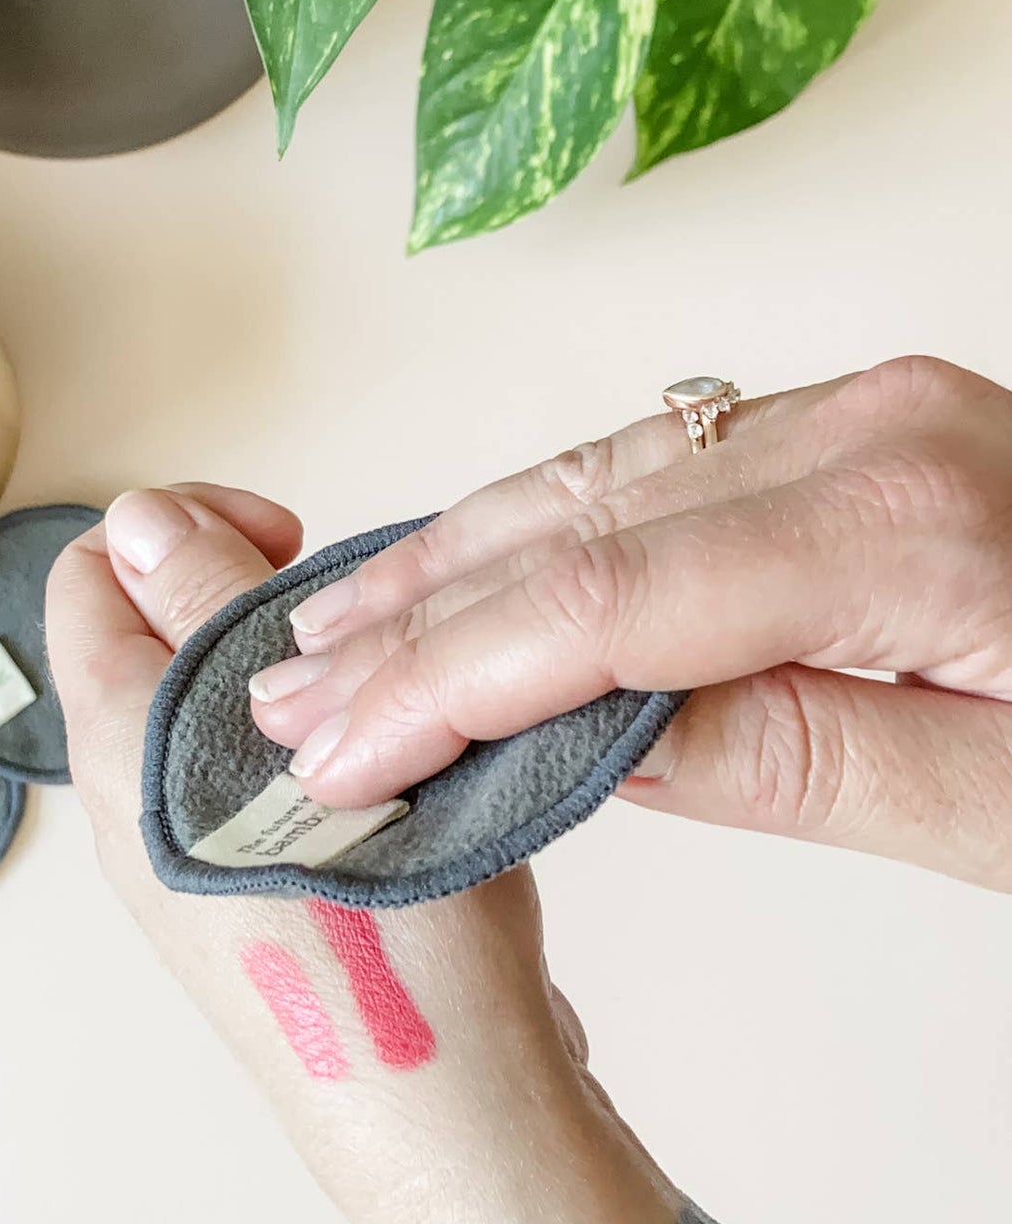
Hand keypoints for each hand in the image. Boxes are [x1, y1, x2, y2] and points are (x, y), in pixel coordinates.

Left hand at [43, 484, 677, 1223]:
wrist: (454, 1122)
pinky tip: (400, 768)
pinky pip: (254, 772)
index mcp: (117, 746)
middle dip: (251, 592)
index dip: (184, 524)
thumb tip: (131, 515)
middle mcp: (128, 803)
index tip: (291, 541)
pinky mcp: (247, 899)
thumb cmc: (389, 927)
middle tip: (357, 634)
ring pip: (214, 703)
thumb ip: (212, 613)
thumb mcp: (296, 738)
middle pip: (151, 634)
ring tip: (391, 698)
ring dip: (295, 670)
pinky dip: (313, 738)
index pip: (86, 573)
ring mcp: (186, 860)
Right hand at [249, 356, 1011, 891]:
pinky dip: (535, 534)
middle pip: (574, 519)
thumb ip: (793, 760)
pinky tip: (460, 573)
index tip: (336, 751)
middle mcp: (868, 428)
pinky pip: (649, 472)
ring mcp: (855, 414)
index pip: (609, 600)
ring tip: (333, 638)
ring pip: (593, 480)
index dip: (445, 679)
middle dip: (412, 616)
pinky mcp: (849, 433)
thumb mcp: (1011, 810)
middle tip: (285, 696)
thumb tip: (592, 740)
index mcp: (909, 517)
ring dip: (450, 565)